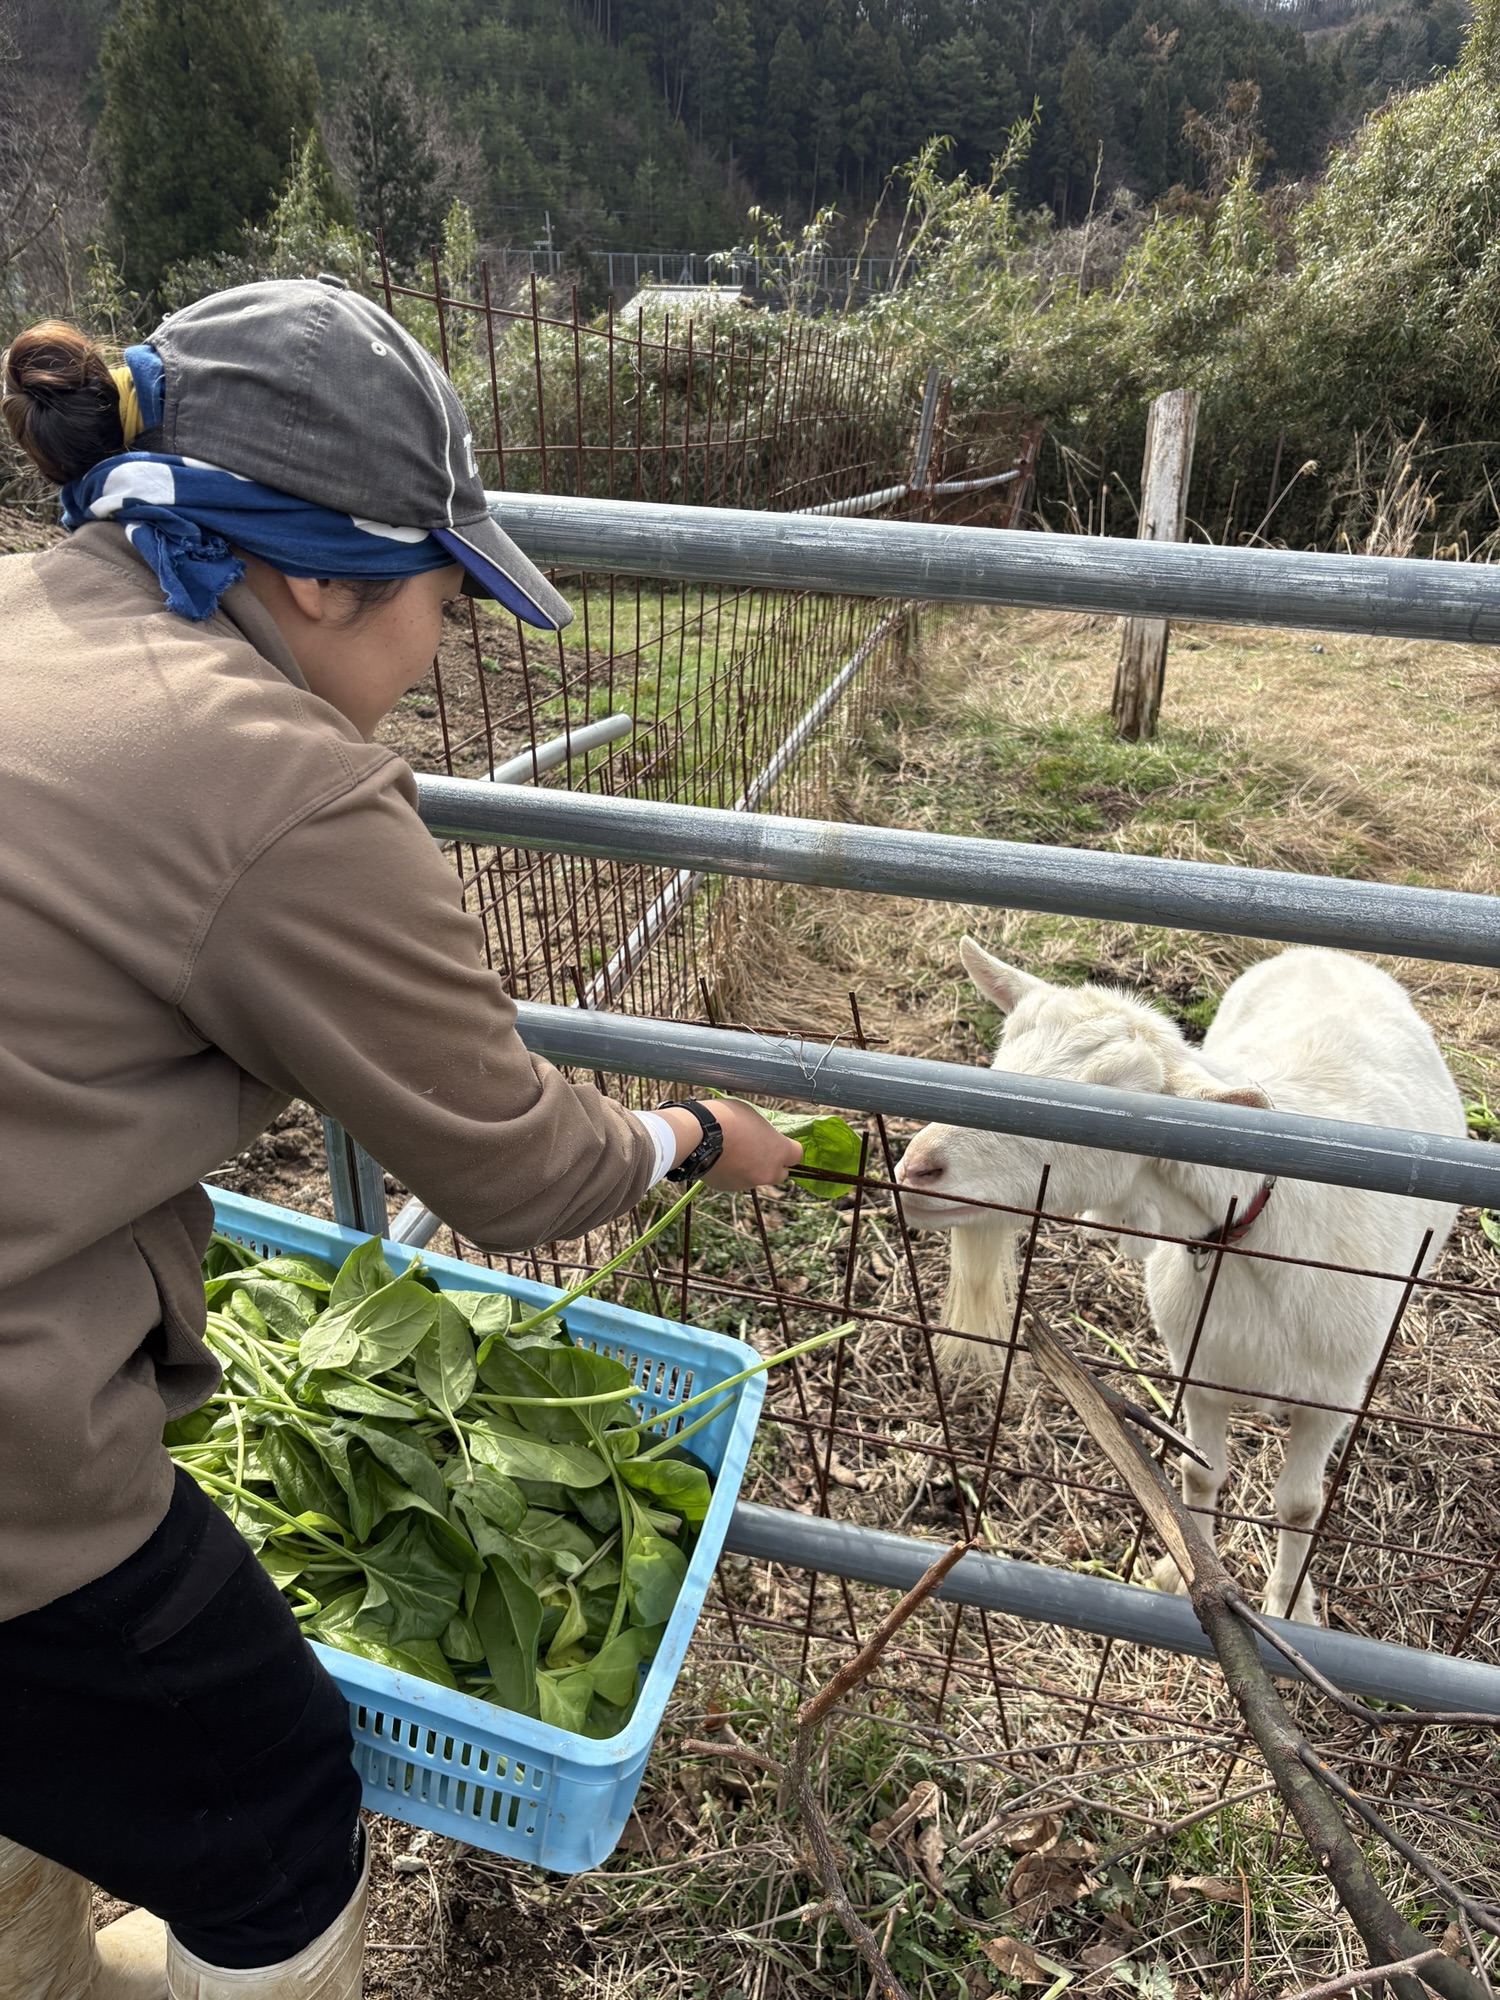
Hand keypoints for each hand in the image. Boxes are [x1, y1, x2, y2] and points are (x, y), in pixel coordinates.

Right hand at [657, 1100, 801, 1191]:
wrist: (696, 1135)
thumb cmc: (726, 1117)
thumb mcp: (752, 1116)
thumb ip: (764, 1131)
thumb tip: (763, 1137)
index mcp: (778, 1151)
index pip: (797, 1155)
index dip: (788, 1147)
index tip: (779, 1141)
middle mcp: (767, 1172)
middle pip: (780, 1173)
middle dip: (773, 1163)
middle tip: (759, 1149)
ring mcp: (747, 1182)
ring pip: (756, 1177)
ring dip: (751, 1168)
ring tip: (734, 1152)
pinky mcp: (729, 1188)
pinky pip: (737, 1180)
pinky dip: (733, 1173)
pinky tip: (721, 1158)